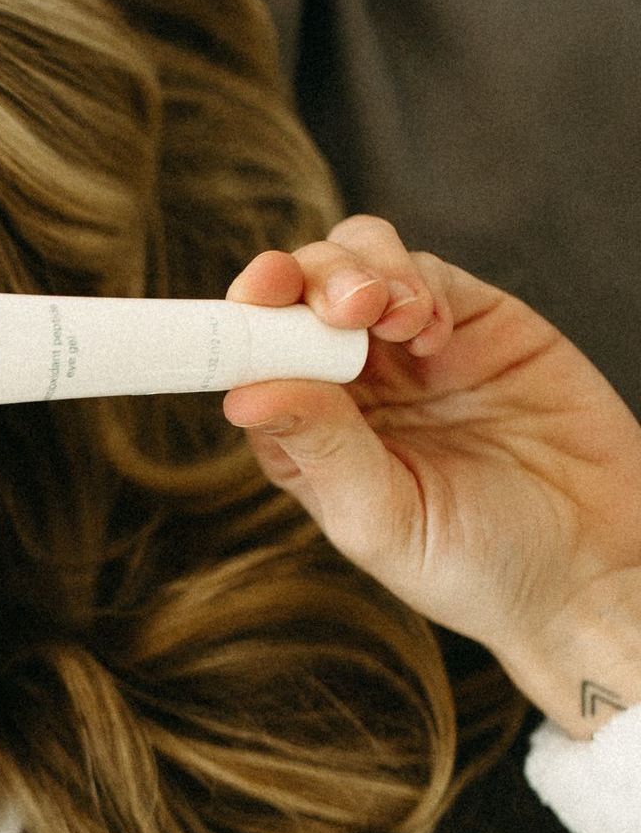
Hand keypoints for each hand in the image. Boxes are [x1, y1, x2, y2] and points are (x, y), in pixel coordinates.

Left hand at [221, 214, 640, 738]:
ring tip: (380, 311)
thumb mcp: (382, 519)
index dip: (240, 321)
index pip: (251, 357)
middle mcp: (348, 383)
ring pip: (354, 263)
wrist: (592, 569)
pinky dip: (418, 282)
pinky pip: (428, 274)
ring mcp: (408, 349)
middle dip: (302, 280)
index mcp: (306, 432)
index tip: (248, 302)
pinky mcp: (475, 323)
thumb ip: (320, 448)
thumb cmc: (476, 566)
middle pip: (295, 294)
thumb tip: (240, 395)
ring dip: (355, 270)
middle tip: (337, 306)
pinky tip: (428, 331)